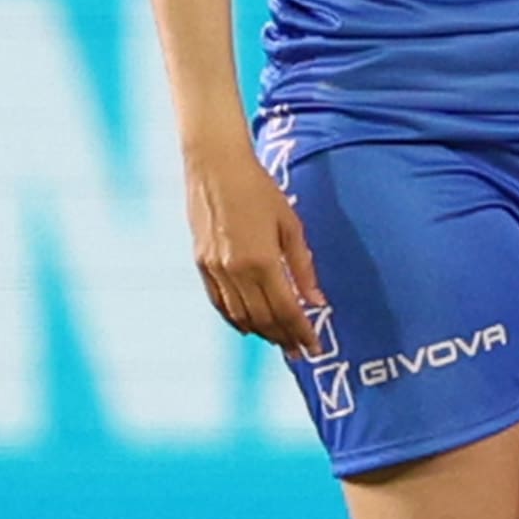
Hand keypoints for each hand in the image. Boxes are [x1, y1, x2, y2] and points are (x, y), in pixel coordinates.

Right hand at [184, 135, 324, 349]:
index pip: (287, 310)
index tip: (314, 348)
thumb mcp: (290, 226)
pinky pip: (219, 303)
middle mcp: (236, 271)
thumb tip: (318, 301)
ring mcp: (215, 270)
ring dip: (262, 333)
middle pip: (264, 319)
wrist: (216, 167)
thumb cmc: (260, 190)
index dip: (302, 332)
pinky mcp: (201, 264)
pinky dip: (235, 319)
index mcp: (263, 261)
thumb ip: (303, 267)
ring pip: (240, 316)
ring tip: (279, 342)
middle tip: (300, 352)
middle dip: (284, 338)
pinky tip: (249, 327)